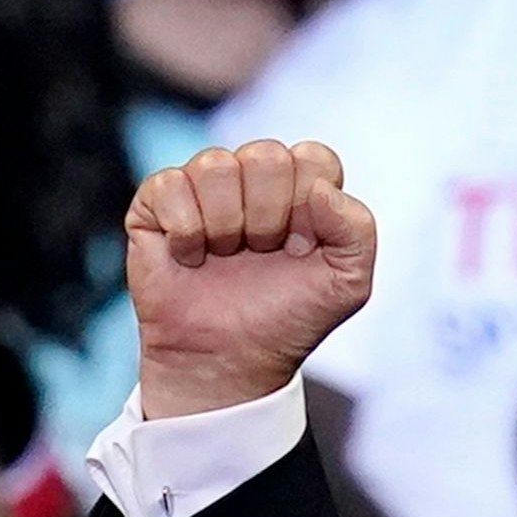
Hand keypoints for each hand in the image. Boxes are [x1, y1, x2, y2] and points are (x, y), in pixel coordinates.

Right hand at [125, 139, 377, 419]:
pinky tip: (191, 258)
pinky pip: (170, 185)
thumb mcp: (348, 284)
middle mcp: (252, 179)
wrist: (229, 361)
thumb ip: (358, 229)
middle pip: (265, 156)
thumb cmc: (286, 319)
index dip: (309, 207)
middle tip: (261, 253)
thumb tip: (320, 188)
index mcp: (301, 188)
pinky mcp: (158, 201)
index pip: (313, 157)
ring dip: (226, 224)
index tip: (302, 248)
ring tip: (226, 257)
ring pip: (215, 165)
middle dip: (268, 216)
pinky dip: (186, 232)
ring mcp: (204, 186)